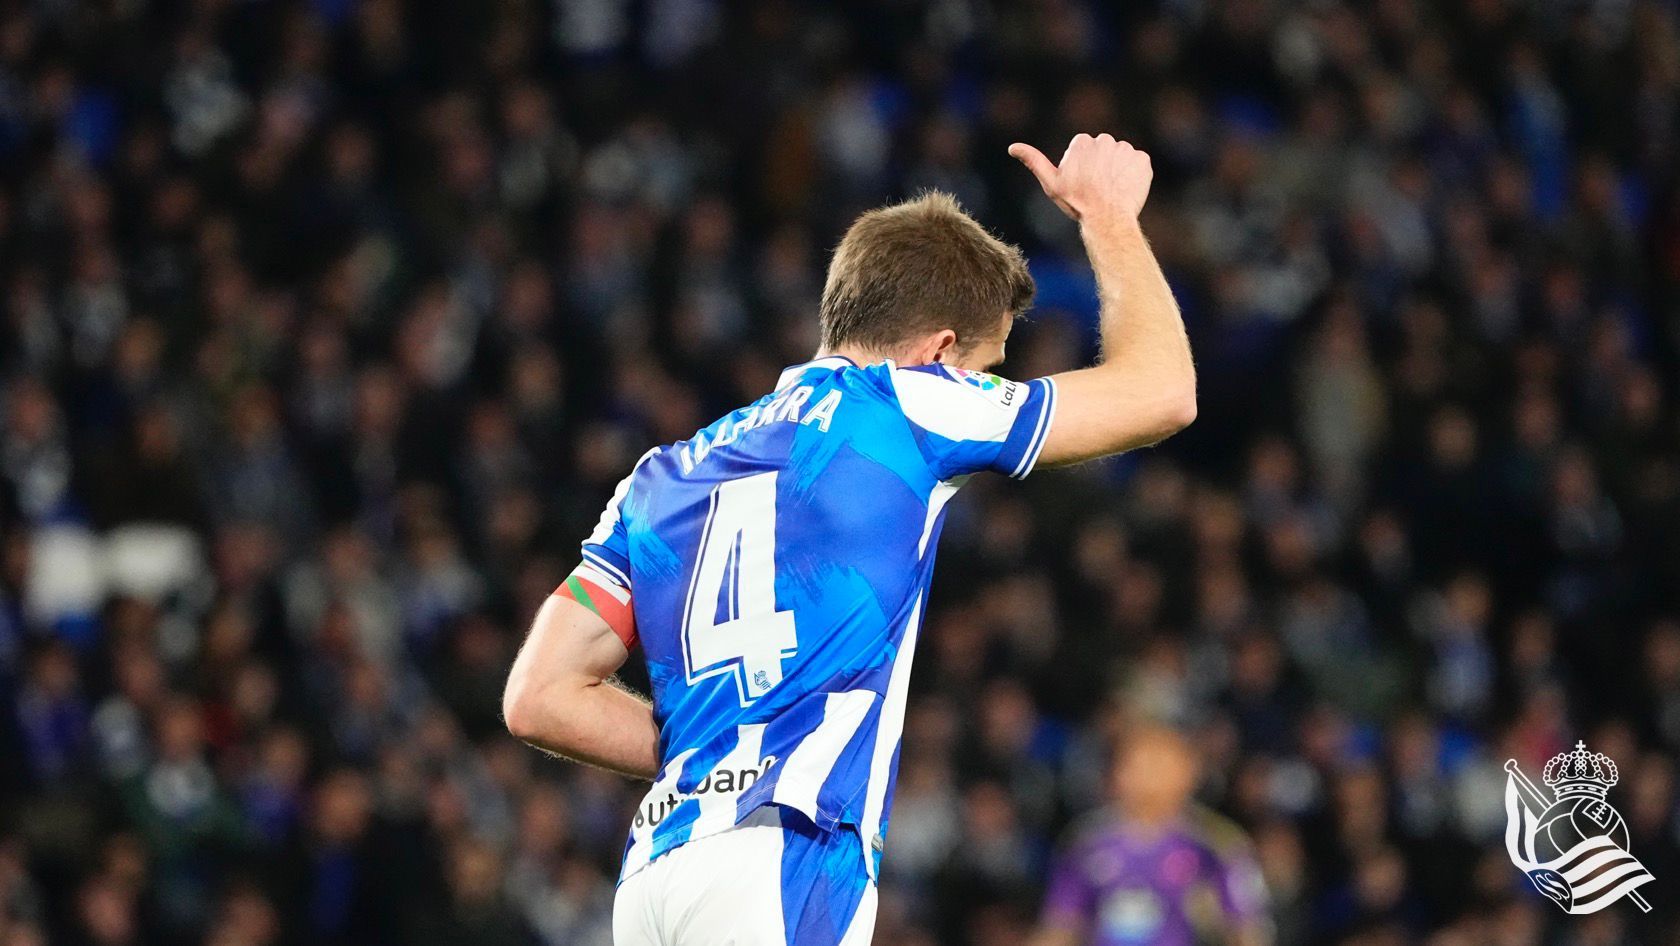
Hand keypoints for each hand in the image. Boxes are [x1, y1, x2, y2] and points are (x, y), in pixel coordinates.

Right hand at [1008, 134, 1152, 223]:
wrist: (1107, 219)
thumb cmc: (1077, 203)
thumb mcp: (1052, 183)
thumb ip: (1034, 161)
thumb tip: (1012, 147)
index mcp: (1082, 141)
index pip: (1085, 148)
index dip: (1083, 167)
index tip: (1082, 183)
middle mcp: (1105, 140)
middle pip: (1103, 150)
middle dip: (1101, 166)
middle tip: (1097, 188)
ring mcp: (1126, 149)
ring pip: (1120, 157)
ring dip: (1117, 171)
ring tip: (1111, 191)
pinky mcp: (1143, 160)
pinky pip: (1137, 164)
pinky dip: (1134, 175)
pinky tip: (1125, 190)